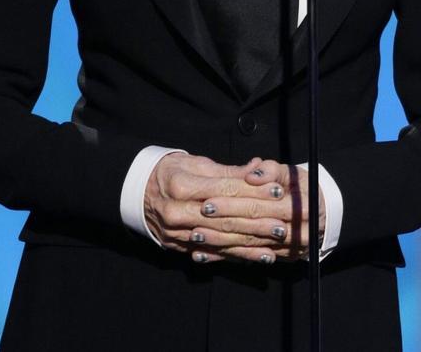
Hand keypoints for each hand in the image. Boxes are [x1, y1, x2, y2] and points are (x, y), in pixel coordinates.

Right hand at [144, 154, 296, 263]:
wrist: (136, 193)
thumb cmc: (170, 172)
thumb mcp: (195, 163)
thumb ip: (228, 171)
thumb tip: (259, 169)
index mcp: (181, 185)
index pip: (224, 189)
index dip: (253, 190)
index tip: (277, 191)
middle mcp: (177, 212)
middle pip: (225, 218)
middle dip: (257, 221)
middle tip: (283, 223)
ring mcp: (176, 233)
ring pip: (221, 239)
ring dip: (251, 243)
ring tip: (276, 243)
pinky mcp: (179, 247)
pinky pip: (213, 253)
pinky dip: (236, 256)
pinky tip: (257, 257)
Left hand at [201, 158, 324, 262]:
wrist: (322, 212)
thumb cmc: (301, 188)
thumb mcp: (291, 173)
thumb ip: (272, 171)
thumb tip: (253, 174)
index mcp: (301, 208)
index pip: (260, 206)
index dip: (233, 203)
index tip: (208, 199)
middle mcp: (296, 232)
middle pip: (251, 228)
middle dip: (222, 223)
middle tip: (197, 218)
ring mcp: (287, 249)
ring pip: (247, 247)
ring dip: (219, 243)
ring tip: (194, 236)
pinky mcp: (277, 258)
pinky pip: (247, 259)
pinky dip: (224, 257)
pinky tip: (203, 255)